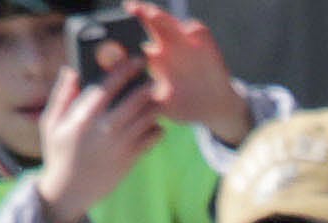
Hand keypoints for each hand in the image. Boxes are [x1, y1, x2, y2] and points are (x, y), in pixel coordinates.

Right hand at [32, 55, 160, 222]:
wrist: (70, 191)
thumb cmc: (58, 153)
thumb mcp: (51, 123)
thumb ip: (62, 96)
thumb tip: (71, 70)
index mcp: (83, 116)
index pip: (108, 86)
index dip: (125, 71)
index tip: (136, 60)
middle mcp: (104, 129)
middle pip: (134, 101)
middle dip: (148, 87)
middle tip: (155, 79)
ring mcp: (120, 145)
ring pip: (147, 118)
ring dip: (155, 106)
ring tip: (157, 99)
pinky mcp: (130, 159)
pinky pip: (152, 138)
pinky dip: (157, 128)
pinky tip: (154, 124)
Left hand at [130, 1, 249, 142]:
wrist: (215, 108)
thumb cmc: (185, 106)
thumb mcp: (163, 105)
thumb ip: (147, 100)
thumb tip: (125, 100)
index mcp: (155, 58)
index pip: (138, 38)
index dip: (126, 32)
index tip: (112, 30)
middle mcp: (170, 45)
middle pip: (153, 24)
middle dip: (142, 14)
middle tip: (132, 9)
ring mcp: (188, 43)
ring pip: (172, 23)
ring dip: (161, 17)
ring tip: (151, 14)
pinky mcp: (206, 44)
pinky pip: (199, 31)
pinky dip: (194, 30)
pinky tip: (190, 32)